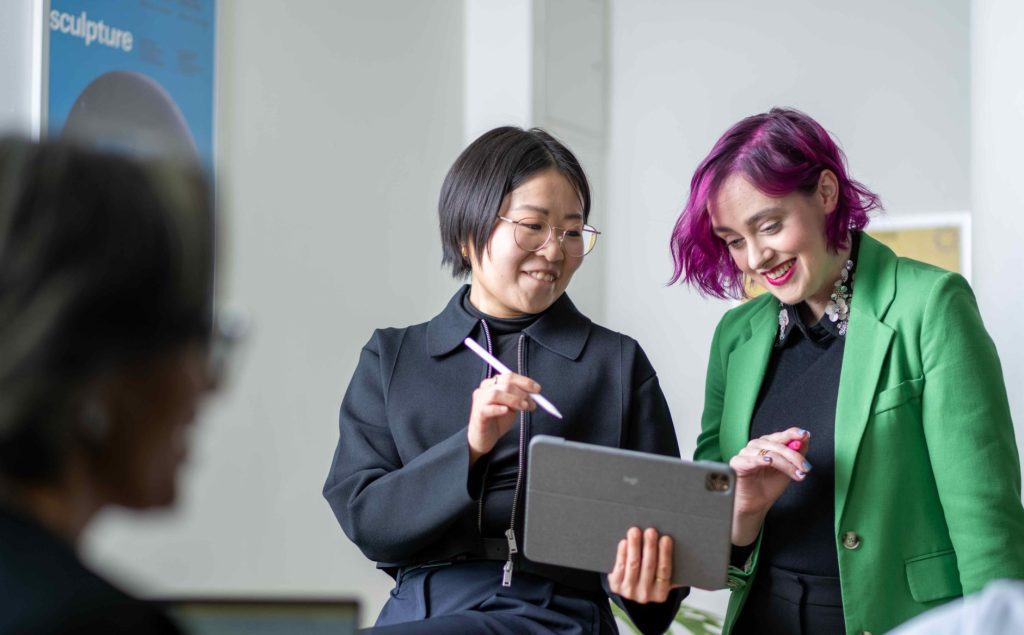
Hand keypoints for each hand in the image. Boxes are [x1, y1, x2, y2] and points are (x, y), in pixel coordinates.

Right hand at [467, 373, 539, 463]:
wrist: (483, 437)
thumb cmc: (497, 420)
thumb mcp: (512, 406)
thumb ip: (520, 398)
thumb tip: (535, 395)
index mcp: (492, 384)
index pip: (509, 376)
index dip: (525, 382)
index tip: (537, 389)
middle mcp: (484, 389)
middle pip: (505, 384)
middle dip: (522, 392)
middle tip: (531, 403)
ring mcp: (479, 401)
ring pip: (496, 394)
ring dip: (513, 400)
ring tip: (523, 408)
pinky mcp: (478, 414)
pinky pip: (488, 409)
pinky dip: (498, 408)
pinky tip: (506, 411)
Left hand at [607, 527, 680, 603]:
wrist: (630, 593)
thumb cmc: (651, 580)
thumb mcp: (664, 581)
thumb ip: (674, 571)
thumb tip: (682, 548)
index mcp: (661, 594)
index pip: (665, 571)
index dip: (665, 554)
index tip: (666, 538)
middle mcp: (645, 595)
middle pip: (649, 566)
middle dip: (650, 547)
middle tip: (650, 531)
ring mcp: (629, 591)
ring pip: (633, 565)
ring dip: (634, 546)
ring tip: (635, 531)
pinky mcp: (616, 585)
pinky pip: (620, 567)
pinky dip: (622, 553)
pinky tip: (624, 542)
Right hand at [729, 427, 810, 544]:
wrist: (755, 504)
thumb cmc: (768, 486)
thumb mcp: (788, 469)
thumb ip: (797, 454)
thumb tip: (805, 437)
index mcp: (768, 444)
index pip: (781, 435)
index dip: (793, 433)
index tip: (804, 435)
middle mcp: (757, 445)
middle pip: (778, 445)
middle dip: (794, 456)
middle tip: (806, 467)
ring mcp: (746, 452)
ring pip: (769, 453)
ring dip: (785, 464)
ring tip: (796, 474)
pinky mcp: (738, 463)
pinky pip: (751, 459)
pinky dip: (761, 460)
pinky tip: (769, 462)